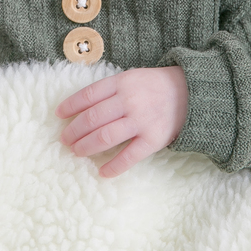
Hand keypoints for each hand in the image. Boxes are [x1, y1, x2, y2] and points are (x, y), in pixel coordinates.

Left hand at [56, 66, 187, 177]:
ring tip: (76, 152)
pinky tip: (102, 172)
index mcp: (122, 83)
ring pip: (106, 137)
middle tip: (64, 140)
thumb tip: (81, 107)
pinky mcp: (153, 139)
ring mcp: (142, 120)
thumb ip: (110, 89)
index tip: (59, 115)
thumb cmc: (154, 86)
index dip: (71, 106)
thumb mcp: (131, 77)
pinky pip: (129, 156)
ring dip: (86, 146)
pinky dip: (114, 166)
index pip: (89, 95)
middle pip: (93, 118)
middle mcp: (129, 101)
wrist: (191, 93)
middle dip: (74, 131)